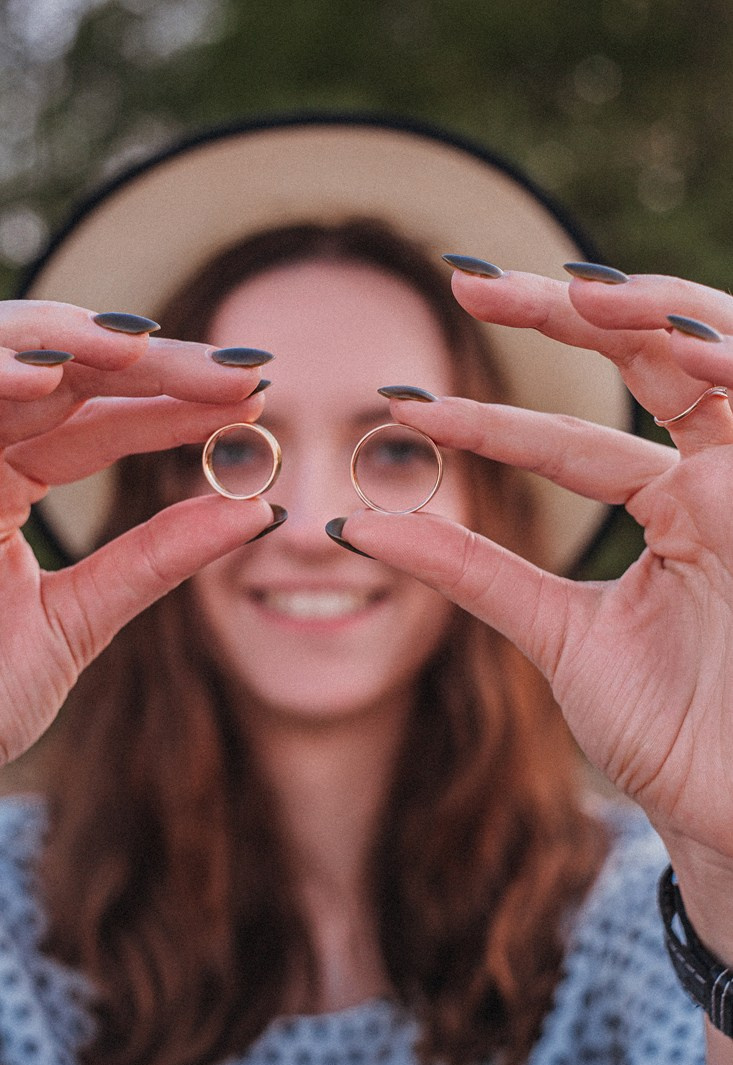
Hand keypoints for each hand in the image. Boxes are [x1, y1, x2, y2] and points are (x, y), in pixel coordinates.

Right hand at [0, 300, 273, 763]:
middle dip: (151, 366)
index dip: (173, 406)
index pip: (95, 421)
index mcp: (1, 481)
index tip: (253, 402)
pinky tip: (50, 377)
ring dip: (72, 345)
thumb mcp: (79, 617)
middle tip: (241, 372)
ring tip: (155, 351)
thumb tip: (258, 510)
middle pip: (62, 375)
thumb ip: (156, 559)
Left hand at [340, 266, 732, 863]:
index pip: (570, 440)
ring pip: (715, 358)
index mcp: (671, 506)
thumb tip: (355, 525)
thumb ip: (468, 572)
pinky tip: (661, 331)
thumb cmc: (666, 727)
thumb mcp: (554, 632)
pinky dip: (723, 355)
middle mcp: (720, 480)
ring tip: (564, 289)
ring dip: (649, 313)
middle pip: (646, 361)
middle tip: (467, 281)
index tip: (400, 404)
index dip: (488, 421)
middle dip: (561, 313)